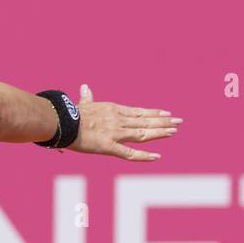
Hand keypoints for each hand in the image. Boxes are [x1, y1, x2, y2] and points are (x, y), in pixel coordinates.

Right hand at [67, 83, 181, 160]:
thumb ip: (87, 97)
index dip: (153, 113)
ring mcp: (115, 133)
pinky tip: (157, 156)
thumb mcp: (82, 104)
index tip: (166, 113)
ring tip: (174, 131)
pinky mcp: (109, 147)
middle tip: (179, 121)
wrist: (63, 122)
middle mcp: (119, 120)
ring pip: (142, 133)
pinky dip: (143, 155)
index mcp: (113, 110)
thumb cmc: (70, 114)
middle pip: (145, 121)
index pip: (139, 112)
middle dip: (163, 121)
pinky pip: (129, 153)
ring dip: (159, 132)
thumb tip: (85, 86)